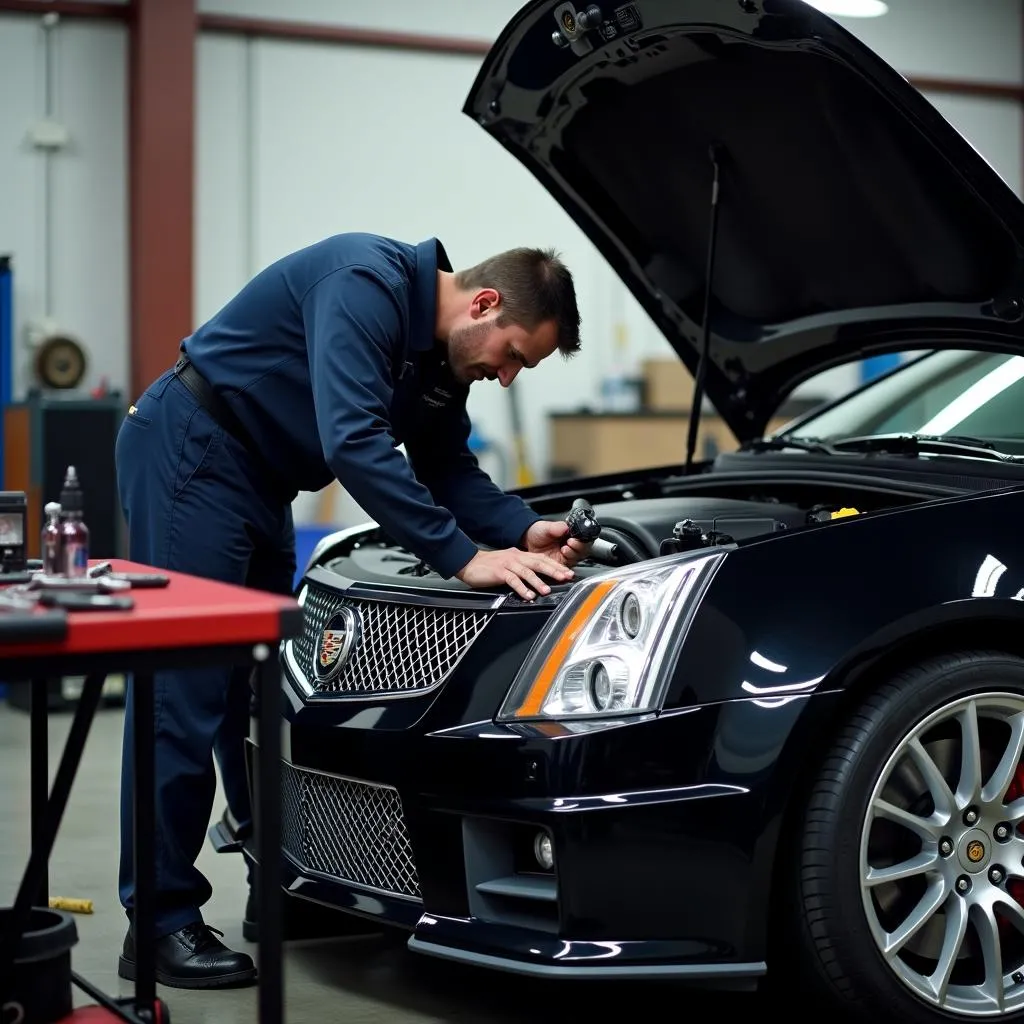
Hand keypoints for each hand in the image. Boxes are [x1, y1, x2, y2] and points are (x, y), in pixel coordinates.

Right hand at [455, 547, 573, 600]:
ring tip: (547, 590)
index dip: (556, 565)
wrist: (470, 563)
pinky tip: (528, 595)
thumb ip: (523, 567)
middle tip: (566, 577)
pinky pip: (512, 580)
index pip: (542, 559)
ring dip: (538, 581)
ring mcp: (507, 564)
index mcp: (520, 555)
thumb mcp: (509, 563)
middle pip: (538, 562)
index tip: (568, 572)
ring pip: (527, 571)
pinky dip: (521, 588)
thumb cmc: (489, 566)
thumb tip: (537, 577)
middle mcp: (516, 557)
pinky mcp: (499, 572)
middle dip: (553, 570)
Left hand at [523, 519, 591, 568]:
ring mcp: (566, 556)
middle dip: (579, 547)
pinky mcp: (560, 565)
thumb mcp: (547, 527)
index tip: (574, 538)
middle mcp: (571, 546)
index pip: (585, 539)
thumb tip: (567, 527)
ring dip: (572, 554)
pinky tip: (561, 559)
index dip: (582, 539)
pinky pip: (567, 568)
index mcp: (572, 535)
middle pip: (584, 550)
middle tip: (570, 543)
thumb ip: (557, 527)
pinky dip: (566, 564)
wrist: (527, 540)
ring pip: (577, 558)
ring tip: (564, 549)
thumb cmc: (538, 532)